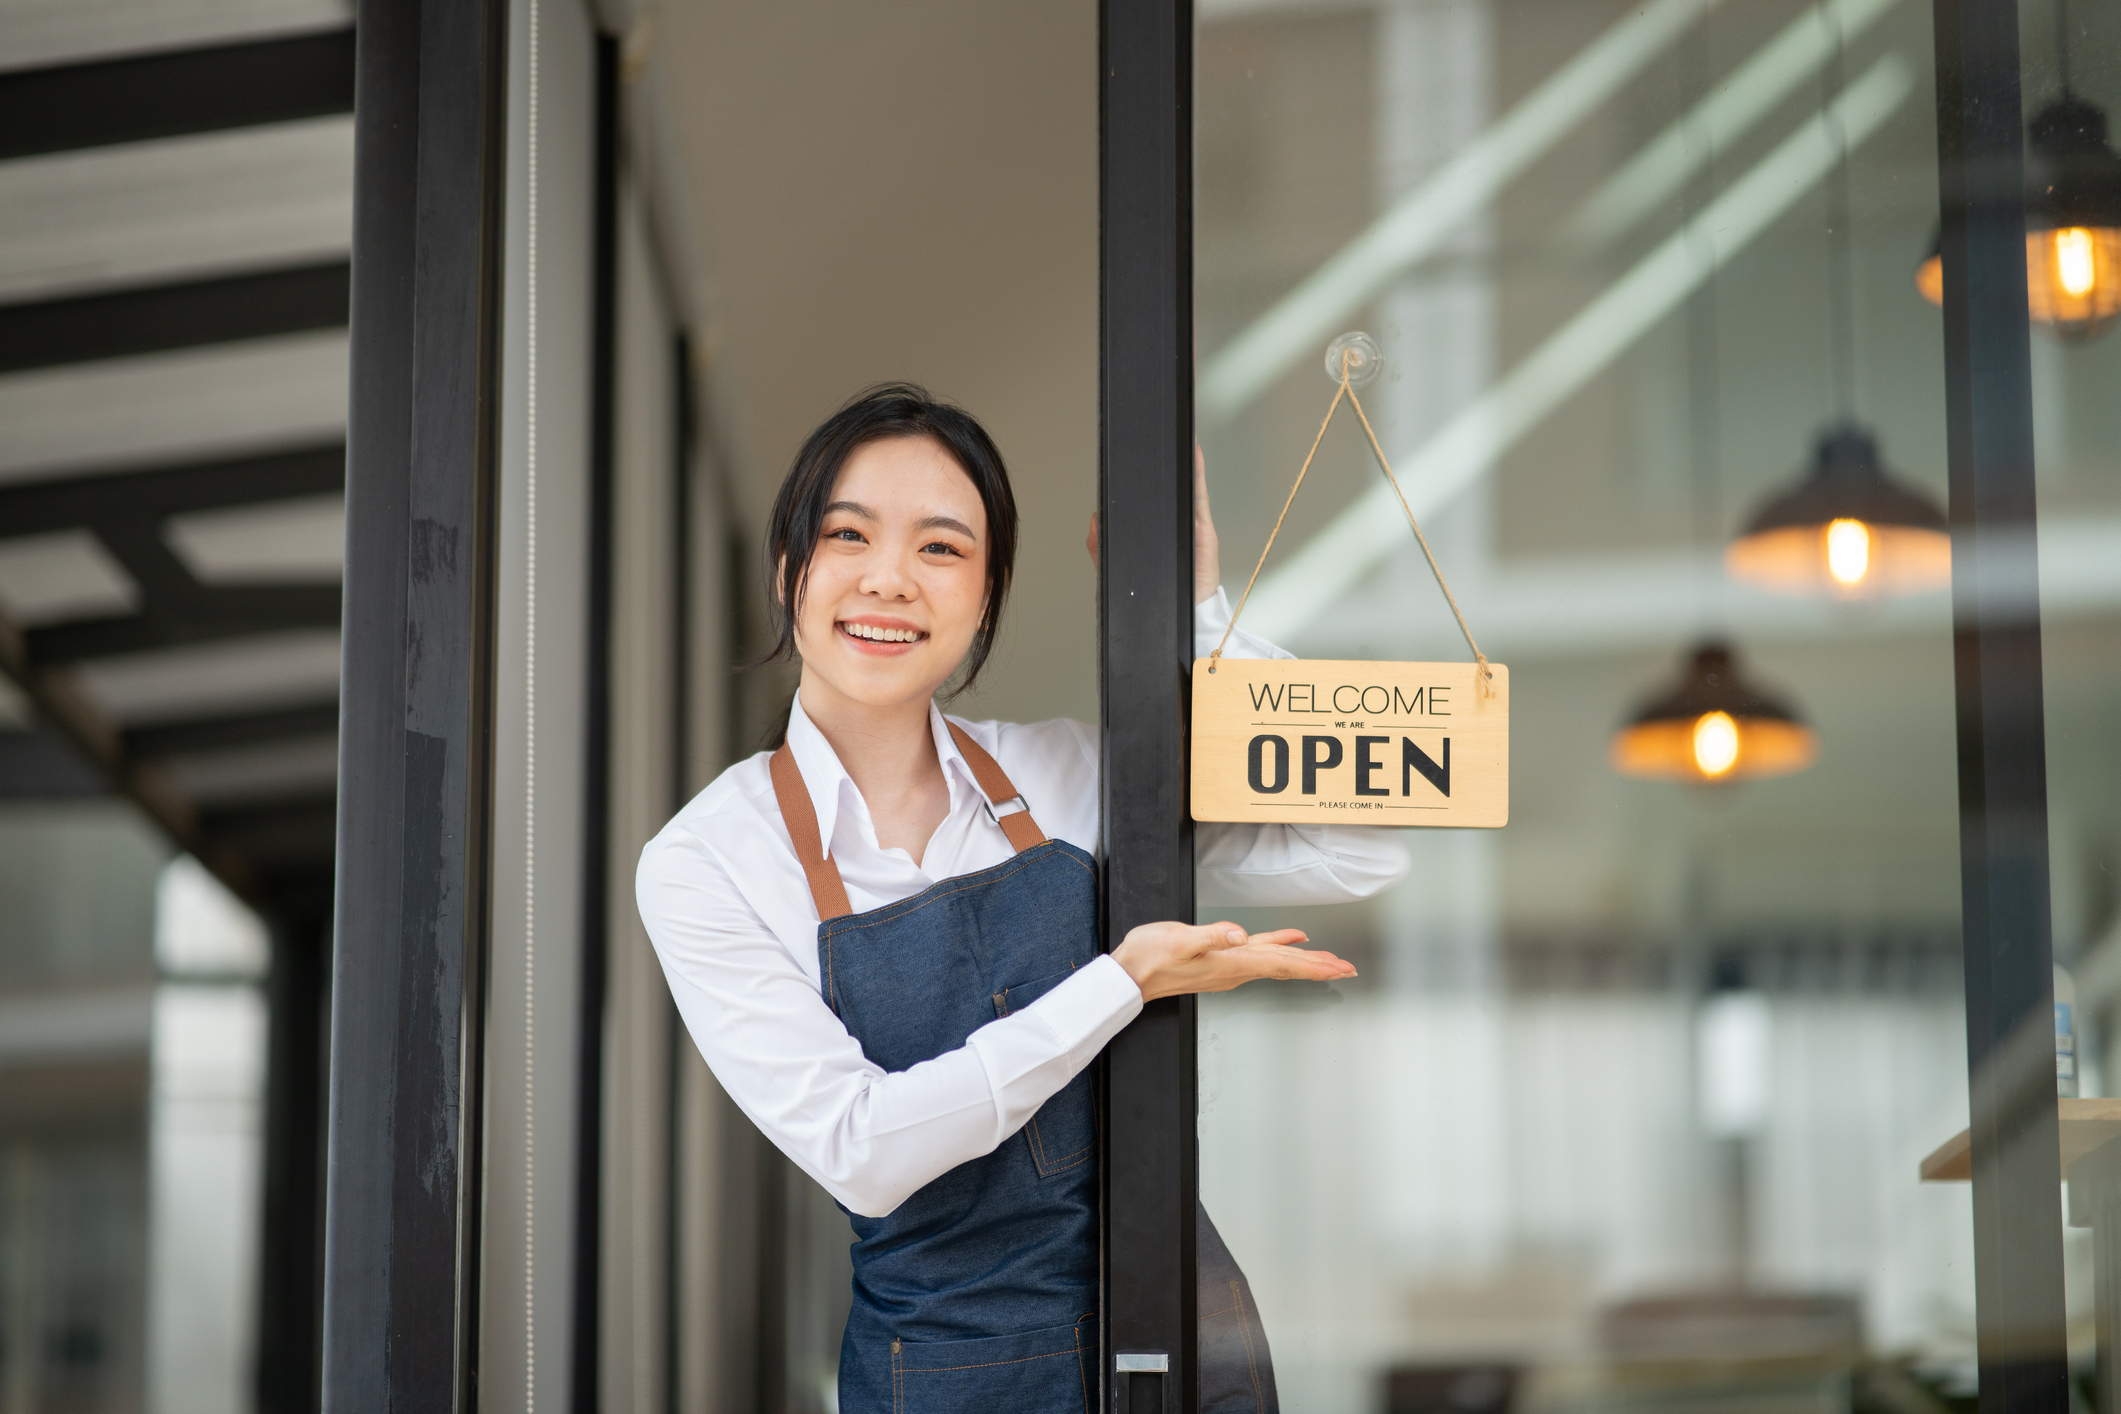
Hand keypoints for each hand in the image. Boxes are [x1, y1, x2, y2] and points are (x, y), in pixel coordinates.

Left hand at [1083, 446, 1221, 606]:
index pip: (1141, 497)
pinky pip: (1198, 496)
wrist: (1185, 614)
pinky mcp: (1202, 526)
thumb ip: (1102, 546)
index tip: (1126, 456)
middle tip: (1147, 437)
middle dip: (1156, 464)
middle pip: (1163, 485)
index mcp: (1146, 530)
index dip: (1135, 478)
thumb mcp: (1120, 569)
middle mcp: (1167, 523)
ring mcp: (1186, 522)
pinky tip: (1193, 454)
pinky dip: (1196, 473)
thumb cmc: (1159, 593)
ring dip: (1178, 460)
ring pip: (1182, 484)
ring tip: (1170, 435)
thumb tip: (1095, 519)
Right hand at [1111, 920, 1354, 1001]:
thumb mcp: (1181, 941)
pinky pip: (1259, 955)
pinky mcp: (1220, 960)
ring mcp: (1229, 967)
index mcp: (1233, 963)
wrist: (1131, 975)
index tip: (1339, 969)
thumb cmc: (1152, 957)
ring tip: (1328, 960)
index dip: (1313, 966)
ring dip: (1304, 961)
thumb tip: (1239, 934)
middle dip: (1319, 967)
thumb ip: (1211, 936)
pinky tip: (1288, 940)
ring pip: (1277, 963)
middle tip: (1348, 969)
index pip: (1282, 965)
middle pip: (1287, 968)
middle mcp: (1236, 969)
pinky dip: (1279, 947)